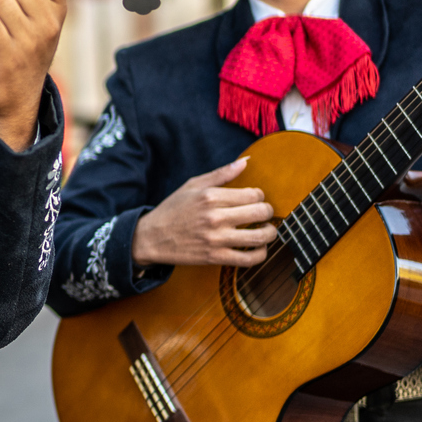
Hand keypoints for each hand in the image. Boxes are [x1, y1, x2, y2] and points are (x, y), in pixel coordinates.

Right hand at [132, 156, 278, 267]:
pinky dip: (260, 254)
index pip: (254, 194)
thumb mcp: (192, 185)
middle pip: (261, 212)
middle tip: (263, 214)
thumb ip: (220, 174)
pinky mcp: (216, 257)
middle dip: (268, 212)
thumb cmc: (173, 209)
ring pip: (261, 236)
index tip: (254, 200)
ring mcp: (216, 239)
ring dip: (270, 233)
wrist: (152, 238)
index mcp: (210, 196)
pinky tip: (257, 248)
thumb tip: (245, 162)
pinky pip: (249, 258)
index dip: (260, 196)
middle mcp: (215, 217)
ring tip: (266, 231)